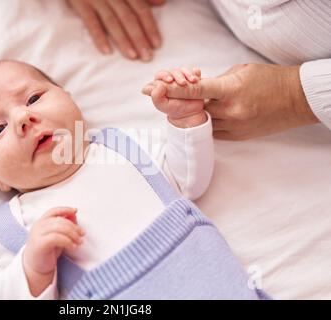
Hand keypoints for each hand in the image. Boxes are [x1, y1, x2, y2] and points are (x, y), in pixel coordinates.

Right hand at [22, 207, 84, 295]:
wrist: (34, 267)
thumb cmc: (47, 251)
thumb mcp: (57, 236)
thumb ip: (64, 225)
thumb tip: (74, 215)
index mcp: (41, 222)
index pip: (53, 211)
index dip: (65, 209)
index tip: (75, 211)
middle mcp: (38, 226)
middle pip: (59, 220)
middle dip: (74, 227)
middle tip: (82, 234)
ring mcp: (37, 234)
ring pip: (59, 228)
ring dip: (73, 234)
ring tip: (79, 242)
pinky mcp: (39, 244)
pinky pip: (56, 238)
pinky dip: (67, 241)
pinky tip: (72, 246)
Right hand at [67, 0, 164, 61]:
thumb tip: (161, 2)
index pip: (141, 9)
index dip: (150, 27)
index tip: (157, 44)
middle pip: (129, 18)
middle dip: (139, 38)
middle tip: (147, 57)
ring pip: (112, 21)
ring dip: (123, 40)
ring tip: (132, 56)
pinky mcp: (80, 2)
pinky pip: (90, 21)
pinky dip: (98, 36)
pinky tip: (106, 51)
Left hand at [144, 64, 318, 139]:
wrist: (295, 100)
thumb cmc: (269, 80)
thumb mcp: (240, 71)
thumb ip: (216, 81)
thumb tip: (196, 89)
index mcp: (231, 90)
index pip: (195, 90)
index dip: (171, 90)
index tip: (152, 88)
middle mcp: (230, 111)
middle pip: (192, 110)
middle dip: (174, 102)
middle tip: (156, 94)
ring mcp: (234, 127)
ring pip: (200, 123)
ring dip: (190, 114)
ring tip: (180, 105)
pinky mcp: (238, 137)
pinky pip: (212, 132)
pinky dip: (204, 124)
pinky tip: (200, 116)